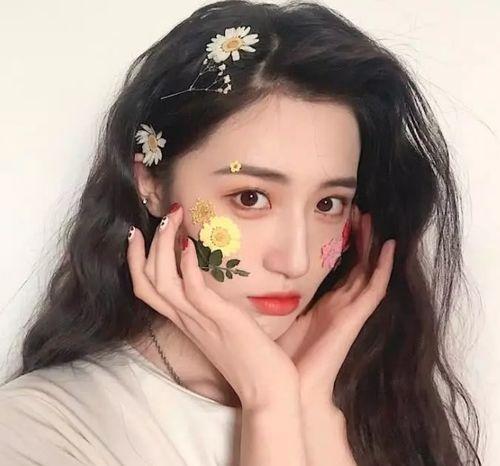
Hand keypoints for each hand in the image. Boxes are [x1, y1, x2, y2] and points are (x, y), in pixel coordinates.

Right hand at [126, 204, 299, 409]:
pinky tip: (191, 244)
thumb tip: (211, 283)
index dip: (135, 260)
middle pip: (146, 281)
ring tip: (172, 219)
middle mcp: (185, 319)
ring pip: (162, 282)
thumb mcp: (223, 326)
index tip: (137, 233)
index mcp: (184, 320)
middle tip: (161, 217)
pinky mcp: (220, 320)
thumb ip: (211, 306)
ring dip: (164, 246)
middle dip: (147, 246)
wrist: (267, 390)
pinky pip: (194, 291)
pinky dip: (188, 265)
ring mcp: (200, 320)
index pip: (146, 288)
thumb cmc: (249, 357)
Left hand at [275, 206, 395, 406]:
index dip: (344, 245)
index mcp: (325, 305)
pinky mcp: (355, 320)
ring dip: (371, 246)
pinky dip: (383, 269)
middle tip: (358, 210)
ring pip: (367, 272)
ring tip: (372, 219)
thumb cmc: (282, 356)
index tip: (340, 219)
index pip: (340, 269)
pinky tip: (388, 247)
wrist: (291, 388)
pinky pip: (374, 290)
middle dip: (359, 239)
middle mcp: (341, 306)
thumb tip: (258, 272)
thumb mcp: (278, 316)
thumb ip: (276, 296)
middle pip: (356, 265)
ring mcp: (351, 312)